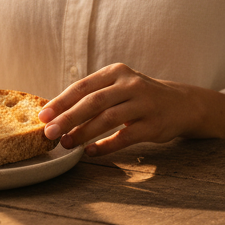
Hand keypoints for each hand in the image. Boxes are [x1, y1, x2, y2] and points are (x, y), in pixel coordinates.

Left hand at [37, 64, 200, 157]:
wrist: (181, 103)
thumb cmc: (138, 96)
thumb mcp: (118, 86)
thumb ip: (93, 94)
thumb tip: (55, 113)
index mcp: (116, 72)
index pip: (82, 86)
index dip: (61, 101)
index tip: (43, 116)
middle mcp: (130, 84)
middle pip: (93, 101)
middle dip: (68, 117)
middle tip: (49, 132)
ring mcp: (144, 104)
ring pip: (108, 118)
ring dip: (84, 132)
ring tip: (66, 143)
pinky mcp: (153, 125)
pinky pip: (125, 136)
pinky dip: (106, 145)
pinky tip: (90, 152)